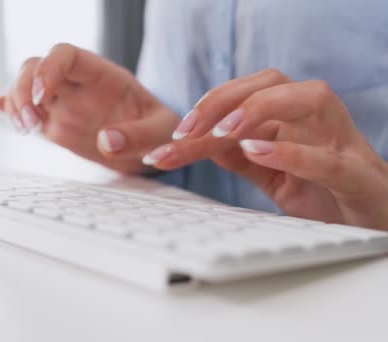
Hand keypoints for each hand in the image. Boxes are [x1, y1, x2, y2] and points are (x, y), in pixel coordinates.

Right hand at [0, 43, 179, 173]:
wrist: (151, 146)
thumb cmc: (161, 131)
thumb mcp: (162, 132)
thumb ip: (139, 135)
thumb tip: (106, 141)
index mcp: (102, 74)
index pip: (65, 55)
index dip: (48, 70)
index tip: (43, 96)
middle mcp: (77, 84)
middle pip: (35, 67)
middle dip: (23, 89)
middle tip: (29, 124)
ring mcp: (63, 103)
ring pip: (25, 87)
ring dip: (14, 103)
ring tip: (25, 130)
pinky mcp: (55, 123)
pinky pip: (27, 111)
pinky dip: (9, 110)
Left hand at [141, 69, 387, 228]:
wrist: (377, 226)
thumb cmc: (326, 196)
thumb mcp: (274, 176)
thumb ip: (242, 158)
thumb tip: (202, 142)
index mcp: (294, 118)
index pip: (244, 98)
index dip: (205, 110)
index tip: (171, 138)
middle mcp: (316, 121)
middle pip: (271, 83)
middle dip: (224, 100)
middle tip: (187, 129)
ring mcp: (341, 143)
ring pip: (309, 99)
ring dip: (260, 109)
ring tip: (222, 132)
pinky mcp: (359, 175)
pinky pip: (328, 157)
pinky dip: (292, 152)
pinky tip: (258, 151)